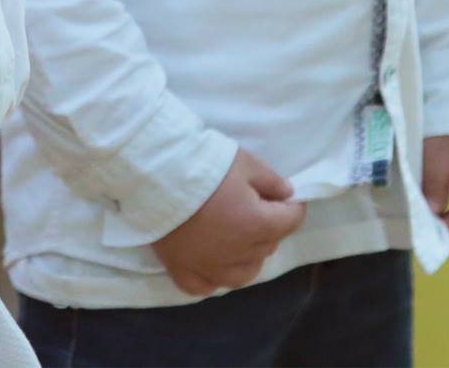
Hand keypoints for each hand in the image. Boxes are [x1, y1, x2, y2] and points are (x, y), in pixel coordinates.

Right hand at [150, 148, 306, 295]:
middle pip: (268, 246)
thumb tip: (288, 195)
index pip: (290, 221)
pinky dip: (215, 278)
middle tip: (256, 207)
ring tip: (240, 240)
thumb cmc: (204, 166)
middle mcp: (237, 253)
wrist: (156, 175)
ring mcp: (209, 267)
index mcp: (256, 225)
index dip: (292, 207)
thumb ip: (272, 181)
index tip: (286, 197)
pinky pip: (207, 286)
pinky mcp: (183, 271)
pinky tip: (213, 263)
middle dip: (270, 227)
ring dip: (249, 257)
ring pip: (244, 274)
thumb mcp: (245, 163)